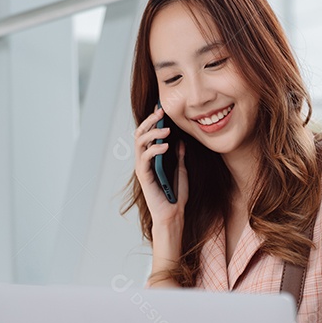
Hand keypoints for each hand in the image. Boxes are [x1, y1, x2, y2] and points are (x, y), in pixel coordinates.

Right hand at [134, 105, 188, 229]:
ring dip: (152, 133)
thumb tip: (180, 142)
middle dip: (149, 121)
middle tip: (161, 112)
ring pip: (139, 143)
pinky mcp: (144, 176)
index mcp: (152, 158)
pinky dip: (154, 150)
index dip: (152, 121)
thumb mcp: (182, 171)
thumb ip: (179, 157)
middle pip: (140, 135)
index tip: (161, 108)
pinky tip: (165, 145)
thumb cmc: (176, 196)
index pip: (148, 134)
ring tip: (166, 130)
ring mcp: (143, 168)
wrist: (174, 214)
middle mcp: (144, 161)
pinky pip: (145, 158)